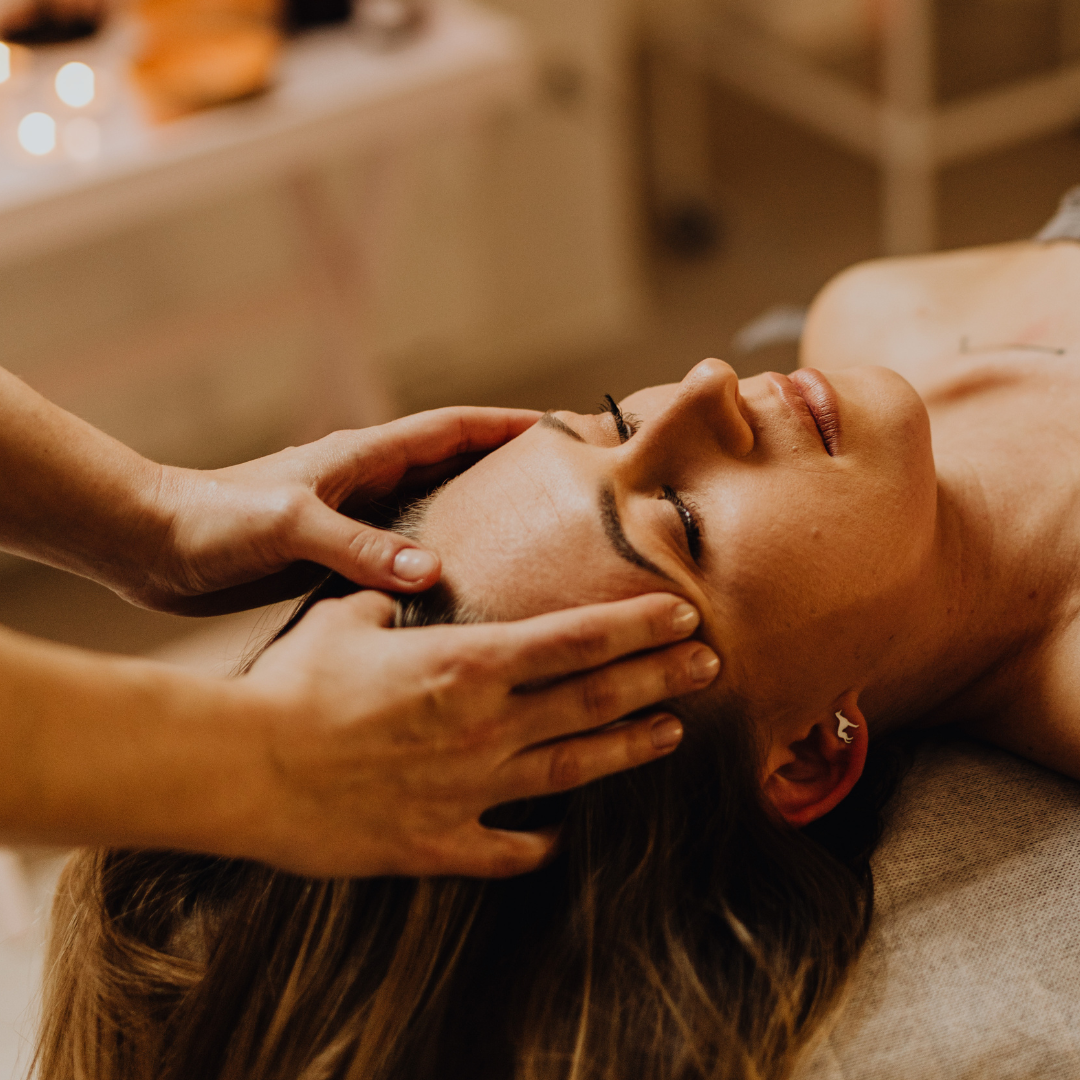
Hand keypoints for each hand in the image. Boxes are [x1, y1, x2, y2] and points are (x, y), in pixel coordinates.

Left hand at [134, 407, 538, 614]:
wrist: (150, 546)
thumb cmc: (212, 520)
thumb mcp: (289, 526)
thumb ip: (358, 546)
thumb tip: (434, 571)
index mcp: (363, 458)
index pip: (452, 429)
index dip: (507, 425)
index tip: (561, 428)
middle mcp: (367, 485)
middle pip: (454, 470)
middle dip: (507, 473)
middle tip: (562, 494)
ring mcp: (354, 521)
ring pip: (433, 516)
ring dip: (477, 523)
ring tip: (532, 549)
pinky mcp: (336, 558)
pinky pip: (403, 557)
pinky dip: (437, 567)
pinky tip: (461, 596)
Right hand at [241, 591, 719, 877]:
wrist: (241, 766)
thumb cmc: (291, 683)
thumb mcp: (348, 618)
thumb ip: (395, 597)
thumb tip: (414, 576)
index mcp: (468, 665)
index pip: (577, 639)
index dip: (638, 626)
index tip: (683, 614)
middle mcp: (485, 727)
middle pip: (594, 700)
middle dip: (659, 679)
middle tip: (708, 665)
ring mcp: (469, 791)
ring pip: (573, 770)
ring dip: (628, 748)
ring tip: (672, 734)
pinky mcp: (438, 842)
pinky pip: (506, 850)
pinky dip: (537, 844)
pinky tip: (558, 839)